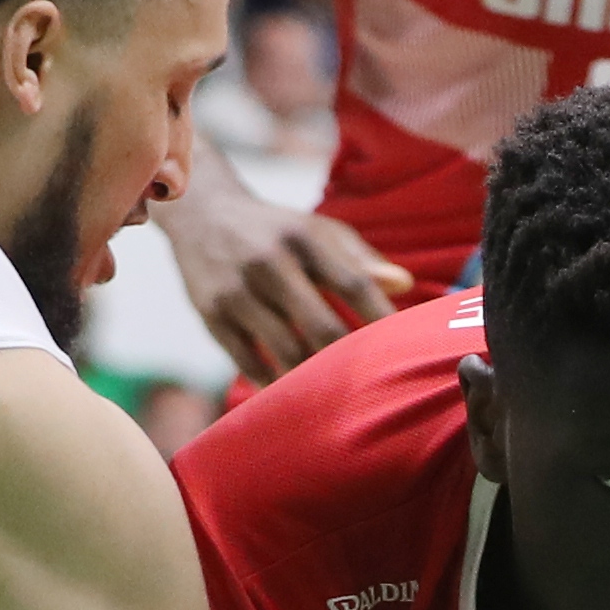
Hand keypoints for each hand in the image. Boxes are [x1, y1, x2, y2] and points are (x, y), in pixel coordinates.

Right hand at [163, 171, 416, 382]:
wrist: (202, 213)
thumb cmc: (278, 230)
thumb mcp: (318, 231)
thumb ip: (362, 259)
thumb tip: (404, 285)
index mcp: (303, 238)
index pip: (353, 284)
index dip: (382, 320)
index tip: (407, 349)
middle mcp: (268, 262)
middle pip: (323, 327)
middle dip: (351, 360)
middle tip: (373, 386)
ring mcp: (237, 291)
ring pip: (288, 352)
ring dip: (316, 378)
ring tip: (340, 396)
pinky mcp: (212, 315)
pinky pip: (250, 362)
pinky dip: (276, 382)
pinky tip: (295, 392)